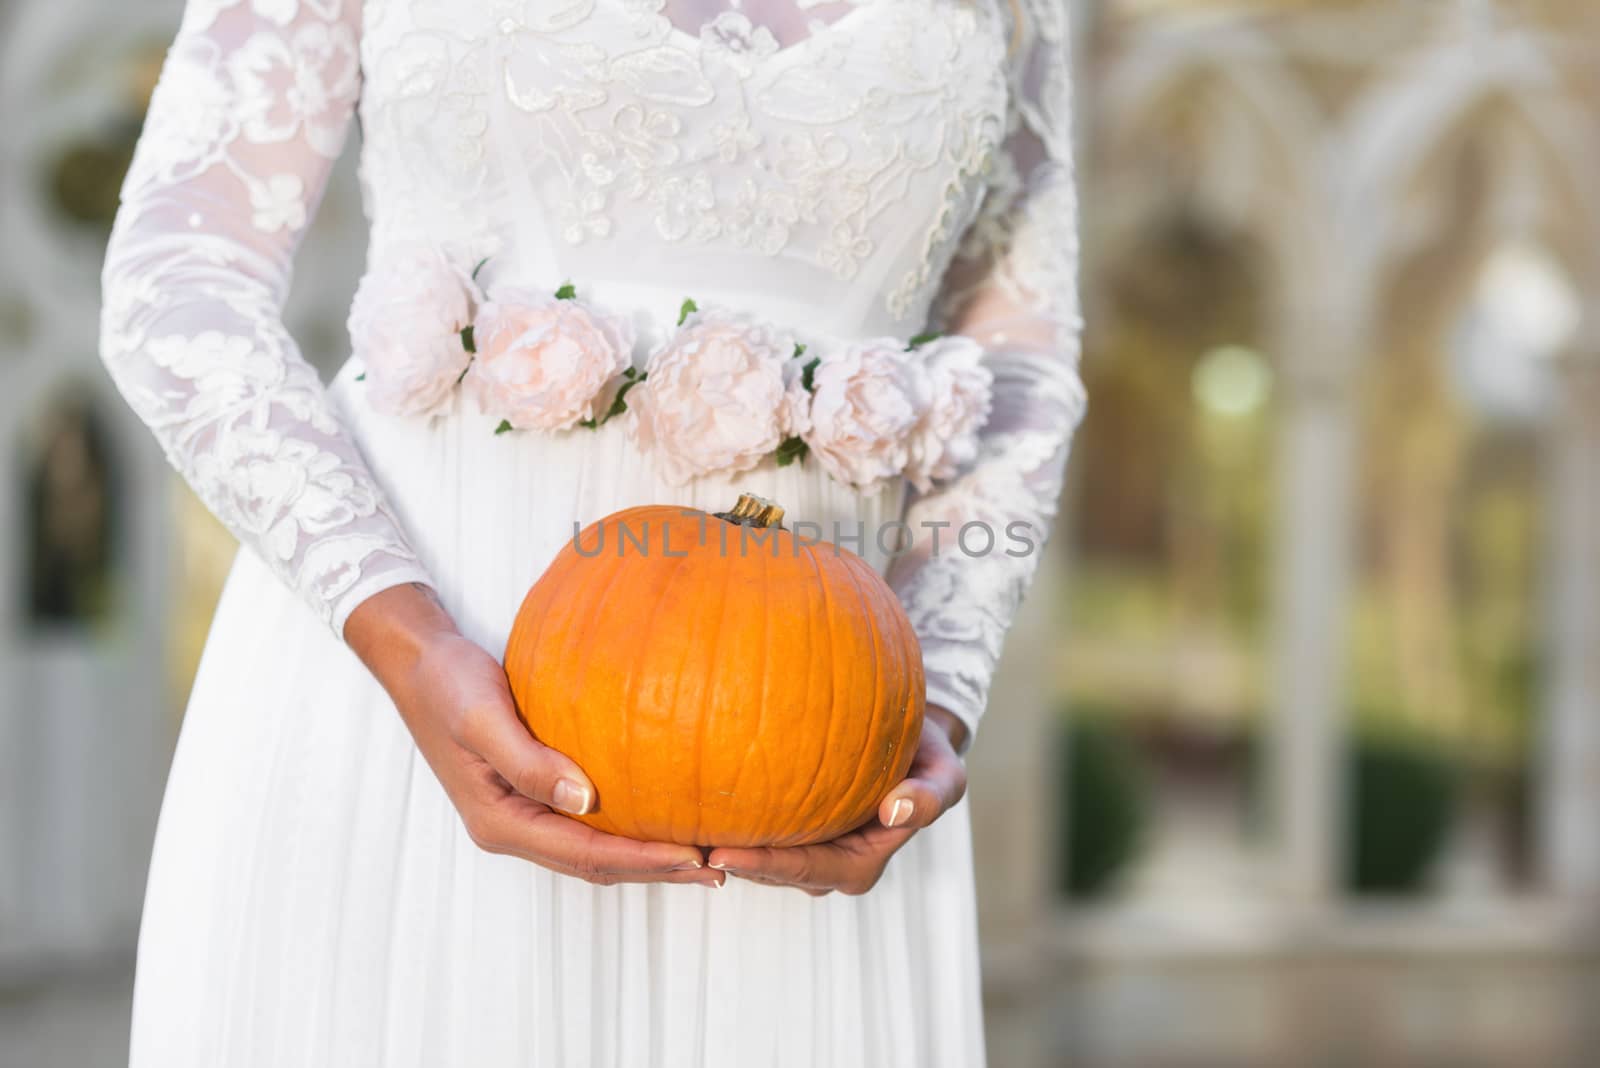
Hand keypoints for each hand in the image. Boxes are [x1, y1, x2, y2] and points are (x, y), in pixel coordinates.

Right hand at [345, 584, 721, 887]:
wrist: (421, 663)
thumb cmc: (448, 685)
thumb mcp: (483, 719)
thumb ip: (529, 763)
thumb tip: (586, 801)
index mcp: (500, 822)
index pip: (586, 855)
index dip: (643, 861)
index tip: (694, 859)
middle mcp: (513, 827)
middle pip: (596, 864)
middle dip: (656, 870)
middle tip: (716, 870)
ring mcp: (523, 812)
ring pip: (594, 848)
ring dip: (646, 854)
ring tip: (701, 852)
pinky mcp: (534, 790)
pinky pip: (588, 820)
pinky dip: (627, 824)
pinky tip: (663, 809)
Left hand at [705, 705, 967, 895]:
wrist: (913, 737)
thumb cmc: (929, 758)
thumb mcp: (945, 775)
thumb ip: (929, 796)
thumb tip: (893, 810)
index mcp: (857, 867)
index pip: (801, 871)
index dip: (760, 866)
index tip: (719, 853)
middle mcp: (826, 868)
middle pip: (767, 870)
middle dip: (725, 861)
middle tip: (679, 843)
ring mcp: (805, 849)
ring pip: (755, 851)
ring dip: (719, 841)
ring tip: (673, 824)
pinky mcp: (789, 824)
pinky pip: (756, 823)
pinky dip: (729, 814)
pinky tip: (689, 794)